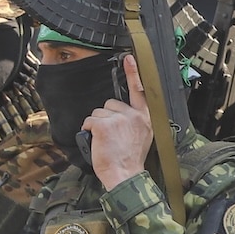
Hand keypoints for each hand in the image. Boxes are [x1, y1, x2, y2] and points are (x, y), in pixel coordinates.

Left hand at [84, 54, 153, 189]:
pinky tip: (97, 142)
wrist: (125, 176)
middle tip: (112, 136)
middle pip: (111, 103)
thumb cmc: (131, 160)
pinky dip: (88, 131)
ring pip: (97, 113)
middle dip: (106, 117)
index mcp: (146, 117)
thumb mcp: (143, 137)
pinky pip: (89, 121)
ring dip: (96, 125)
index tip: (129, 58)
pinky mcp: (104, 125)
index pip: (139, 90)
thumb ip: (136, 121)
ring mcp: (119, 119)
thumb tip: (121, 112)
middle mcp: (134, 115)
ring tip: (106, 141)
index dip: (133, 73)